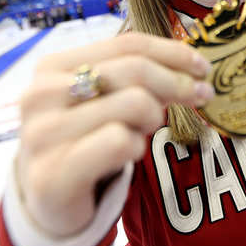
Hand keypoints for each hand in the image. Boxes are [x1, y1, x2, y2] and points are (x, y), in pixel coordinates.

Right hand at [17, 33, 213, 236]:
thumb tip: (190, 65)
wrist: (47, 200)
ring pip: (134, 103)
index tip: (203, 67)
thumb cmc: (84, 139)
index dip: (173, 52)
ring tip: (141, 132)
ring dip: (151, 120)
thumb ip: (134, 75)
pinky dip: (135, 148)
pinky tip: (126, 155)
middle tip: (197, 98)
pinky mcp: (53, 173)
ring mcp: (43, 134)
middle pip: (135, 70)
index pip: (128, 45)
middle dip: (177, 84)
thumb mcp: (103, 98)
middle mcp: (42, 94)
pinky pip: (120, 142)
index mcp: (53, 66)